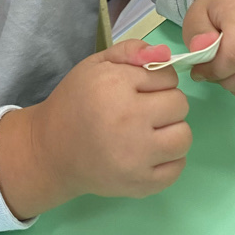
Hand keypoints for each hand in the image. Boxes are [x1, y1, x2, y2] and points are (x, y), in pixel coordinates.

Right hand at [0, 40, 191, 219]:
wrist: (51, 151)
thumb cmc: (75, 102)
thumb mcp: (95, 65)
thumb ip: (131, 51)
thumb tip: (165, 53)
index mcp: (115, 86)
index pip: (168, 77)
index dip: (155, 81)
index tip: (137, 90)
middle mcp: (129, 120)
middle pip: (179, 105)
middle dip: (166, 104)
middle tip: (144, 111)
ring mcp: (136, 156)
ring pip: (184, 136)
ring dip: (172, 131)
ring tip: (151, 132)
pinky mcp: (140, 183)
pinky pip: (177, 168)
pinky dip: (169, 159)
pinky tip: (150, 153)